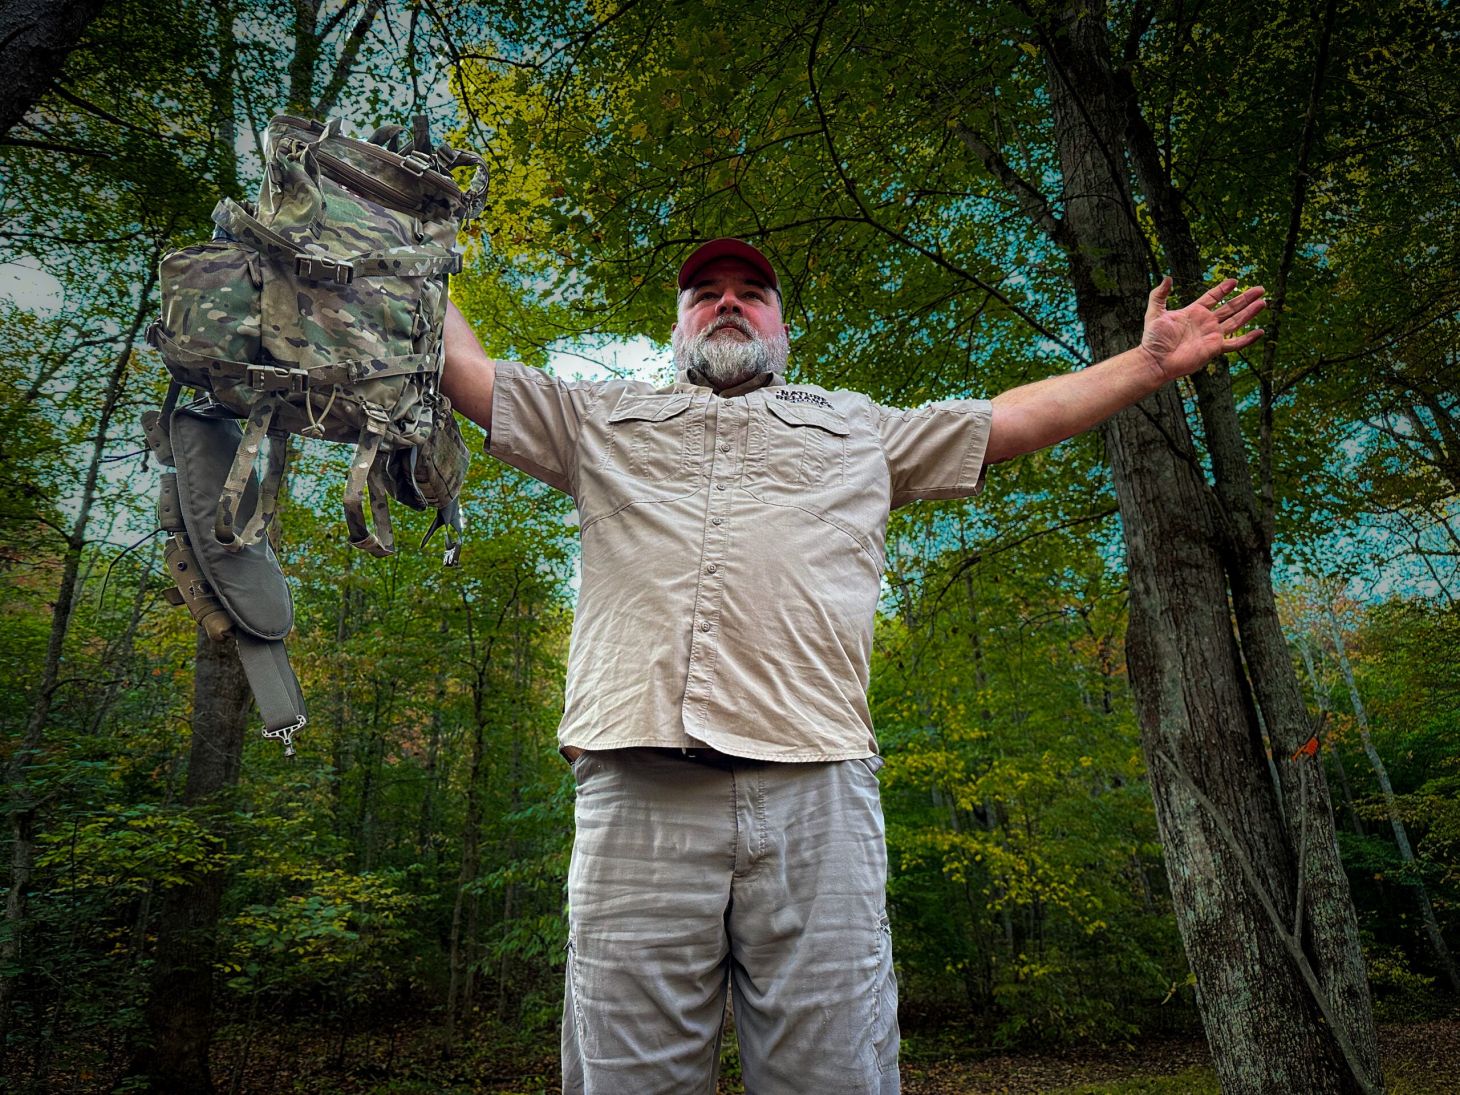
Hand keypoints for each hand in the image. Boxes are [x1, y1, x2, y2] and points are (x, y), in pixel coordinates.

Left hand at [1139, 277, 1266, 380]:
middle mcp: (1206, 322)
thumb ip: (1159, 294)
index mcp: (1194, 312)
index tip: (1234, 281)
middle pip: (1230, 307)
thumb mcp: (1154, 312)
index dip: (1223, 289)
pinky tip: (1260, 332)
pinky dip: (1248, 339)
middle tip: (1260, 289)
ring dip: (1250, 312)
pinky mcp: (1214, 348)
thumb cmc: (1153, 339)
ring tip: (1263, 302)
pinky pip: (1235, 343)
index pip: (1213, 297)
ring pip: (1236, 321)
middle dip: (1245, 298)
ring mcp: (1212, 335)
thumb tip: (1167, 278)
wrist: (1155, 360)